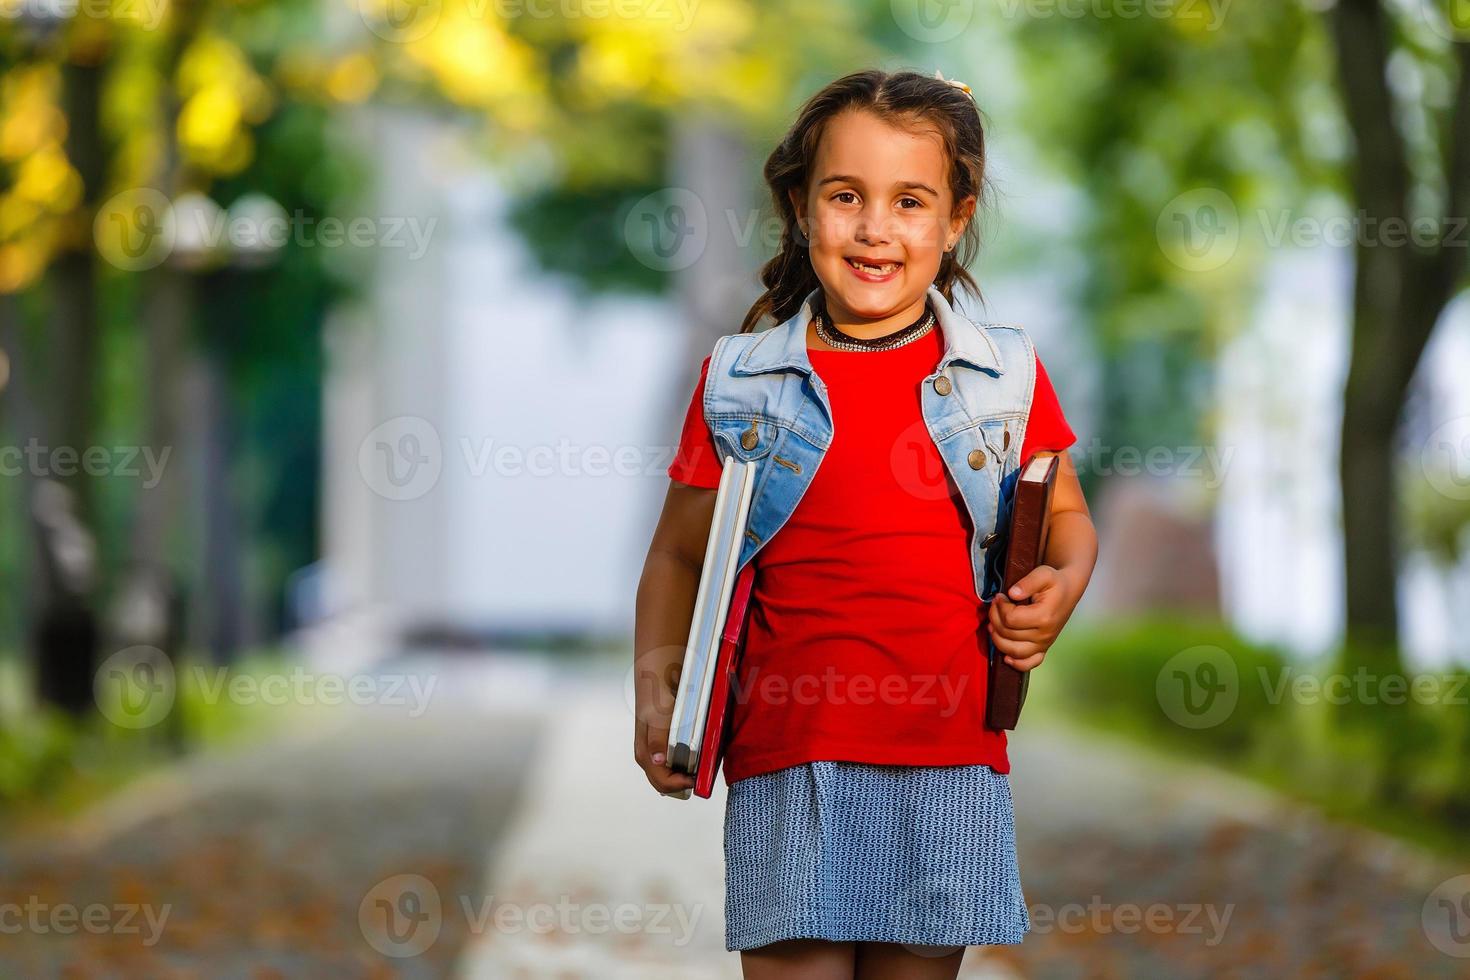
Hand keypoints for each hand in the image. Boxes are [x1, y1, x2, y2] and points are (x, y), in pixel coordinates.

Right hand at [632, 661, 695, 796]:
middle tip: (702, 773)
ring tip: (702, 764)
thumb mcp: (658, 716)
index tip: (696, 777)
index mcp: (645, 754)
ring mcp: (658, 748)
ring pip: (673, 771)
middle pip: (667, 781)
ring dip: (687, 772)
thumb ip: (657, 739)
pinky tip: (699, 753)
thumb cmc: (656, 694)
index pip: (662, 783)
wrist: (659, 670)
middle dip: (684, 782)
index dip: (680, 785)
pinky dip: (689, 760)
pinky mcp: (667, 739)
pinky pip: (678, 758)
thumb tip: (657, 761)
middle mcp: (650, 755)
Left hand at [987, 565, 1078, 671]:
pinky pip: (1028, 664)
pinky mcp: (1043, 648)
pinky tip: (1006, 656)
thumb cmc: (1054, 581)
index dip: (1000, 607)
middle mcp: (1045, 634)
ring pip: (1014, 651)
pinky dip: (1016, 663)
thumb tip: (1012, 594)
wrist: (1069, 590)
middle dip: (995, 618)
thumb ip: (1028, 582)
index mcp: (1045, 616)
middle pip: (1008, 634)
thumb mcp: (1043, 574)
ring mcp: (1044, 644)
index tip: (999, 596)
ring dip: (997, 640)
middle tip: (995, 605)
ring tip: (993, 625)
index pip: (1011, 619)